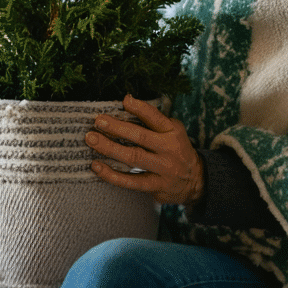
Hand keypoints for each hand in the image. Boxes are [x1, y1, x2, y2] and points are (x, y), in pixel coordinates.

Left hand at [84, 94, 203, 205]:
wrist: (195, 180)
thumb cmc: (176, 149)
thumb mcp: (172, 130)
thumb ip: (152, 119)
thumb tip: (126, 101)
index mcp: (172, 131)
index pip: (156, 117)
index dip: (140, 108)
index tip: (124, 101)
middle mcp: (168, 149)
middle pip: (140, 137)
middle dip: (117, 128)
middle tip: (98, 121)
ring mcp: (163, 169)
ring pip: (133, 157)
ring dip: (110, 148)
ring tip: (92, 140)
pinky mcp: (156, 186)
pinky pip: (131, 182)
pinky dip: (112, 175)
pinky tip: (97, 166)